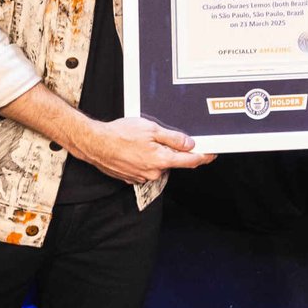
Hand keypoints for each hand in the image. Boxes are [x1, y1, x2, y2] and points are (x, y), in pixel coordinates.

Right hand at [76, 116, 215, 183]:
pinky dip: (144, 159)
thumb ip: (172, 138)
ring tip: (141, 141)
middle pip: (172, 162)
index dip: (203, 157)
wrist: (96, 144)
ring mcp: (142, 177)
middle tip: (161, 136)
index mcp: (161, 160)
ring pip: (158, 165)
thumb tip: (189, 144)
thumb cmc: (120, 134)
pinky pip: (145, 168)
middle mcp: (154, 172)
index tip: (211, 154)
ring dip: (156, 155)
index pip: (189, 161)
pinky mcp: (132, 178)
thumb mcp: (151, 129)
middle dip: (172, 151)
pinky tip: (135, 149)